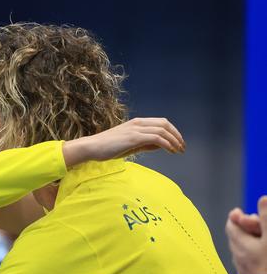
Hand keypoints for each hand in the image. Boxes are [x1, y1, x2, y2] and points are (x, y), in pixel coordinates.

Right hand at [62, 117, 184, 166]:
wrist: (91, 147)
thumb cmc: (107, 148)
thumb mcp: (129, 145)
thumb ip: (145, 144)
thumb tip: (160, 146)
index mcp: (137, 123)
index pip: (161, 122)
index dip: (173, 131)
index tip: (178, 143)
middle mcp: (138, 123)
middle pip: (165, 124)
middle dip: (177, 135)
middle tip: (182, 147)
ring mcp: (136, 129)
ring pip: (162, 130)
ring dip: (174, 140)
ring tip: (178, 151)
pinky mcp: (134, 137)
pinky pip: (156, 138)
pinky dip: (166, 144)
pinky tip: (170, 151)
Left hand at [227, 196, 266, 273]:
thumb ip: (266, 218)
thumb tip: (263, 199)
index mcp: (240, 244)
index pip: (232, 223)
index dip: (240, 216)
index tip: (249, 213)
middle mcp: (238, 257)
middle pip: (238, 236)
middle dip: (250, 228)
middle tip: (260, 224)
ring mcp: (246, 271)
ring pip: (246, 250)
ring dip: (255, 242)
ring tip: (263, 239)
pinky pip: (252, 263)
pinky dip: (258, 256)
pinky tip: (265, 257)